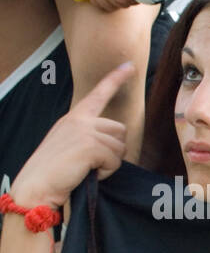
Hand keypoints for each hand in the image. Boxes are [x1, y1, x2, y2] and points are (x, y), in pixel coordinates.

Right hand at [9, 63, 132, 209]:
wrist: (36, 186)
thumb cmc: (54, 172)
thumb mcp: (69, 146)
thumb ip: (88, 137)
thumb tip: (115, 142)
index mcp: (73, 118)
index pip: (98, 95)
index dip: (115, 79)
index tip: (130, 66)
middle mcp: (79, 120)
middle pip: (120, 130)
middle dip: (115, 150)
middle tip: (95, 163)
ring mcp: (84, 131)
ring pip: (120, 146)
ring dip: (110, 164)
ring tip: (87, 169)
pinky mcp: (90, 145)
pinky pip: (115, 161)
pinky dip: (106, 172)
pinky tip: (88, 174)